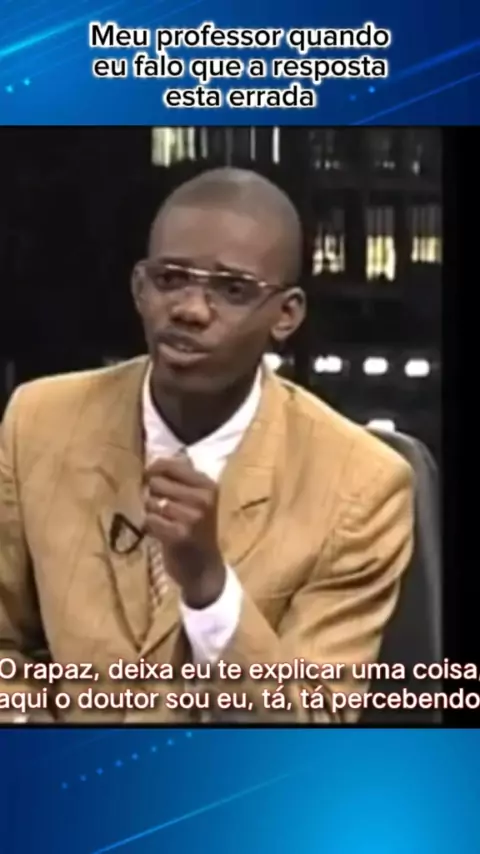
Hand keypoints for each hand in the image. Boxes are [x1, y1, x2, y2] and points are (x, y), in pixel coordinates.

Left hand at [144, 456, 224, 607]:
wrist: (205, 569)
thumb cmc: (199, 531)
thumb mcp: (200, 500)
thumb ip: (183, 479)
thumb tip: (156, 461)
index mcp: (208, 486)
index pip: (171, 466)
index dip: (154, 470)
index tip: (149, 477)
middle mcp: (203, 499)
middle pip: (156, 483)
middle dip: (152, 494)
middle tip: (159, 506)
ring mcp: (192, 517)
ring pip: (151, 502)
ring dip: (150, 512)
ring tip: (162, 521)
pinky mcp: (179, 535)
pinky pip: (150, 521)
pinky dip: (149, 527)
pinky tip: (159, 533)